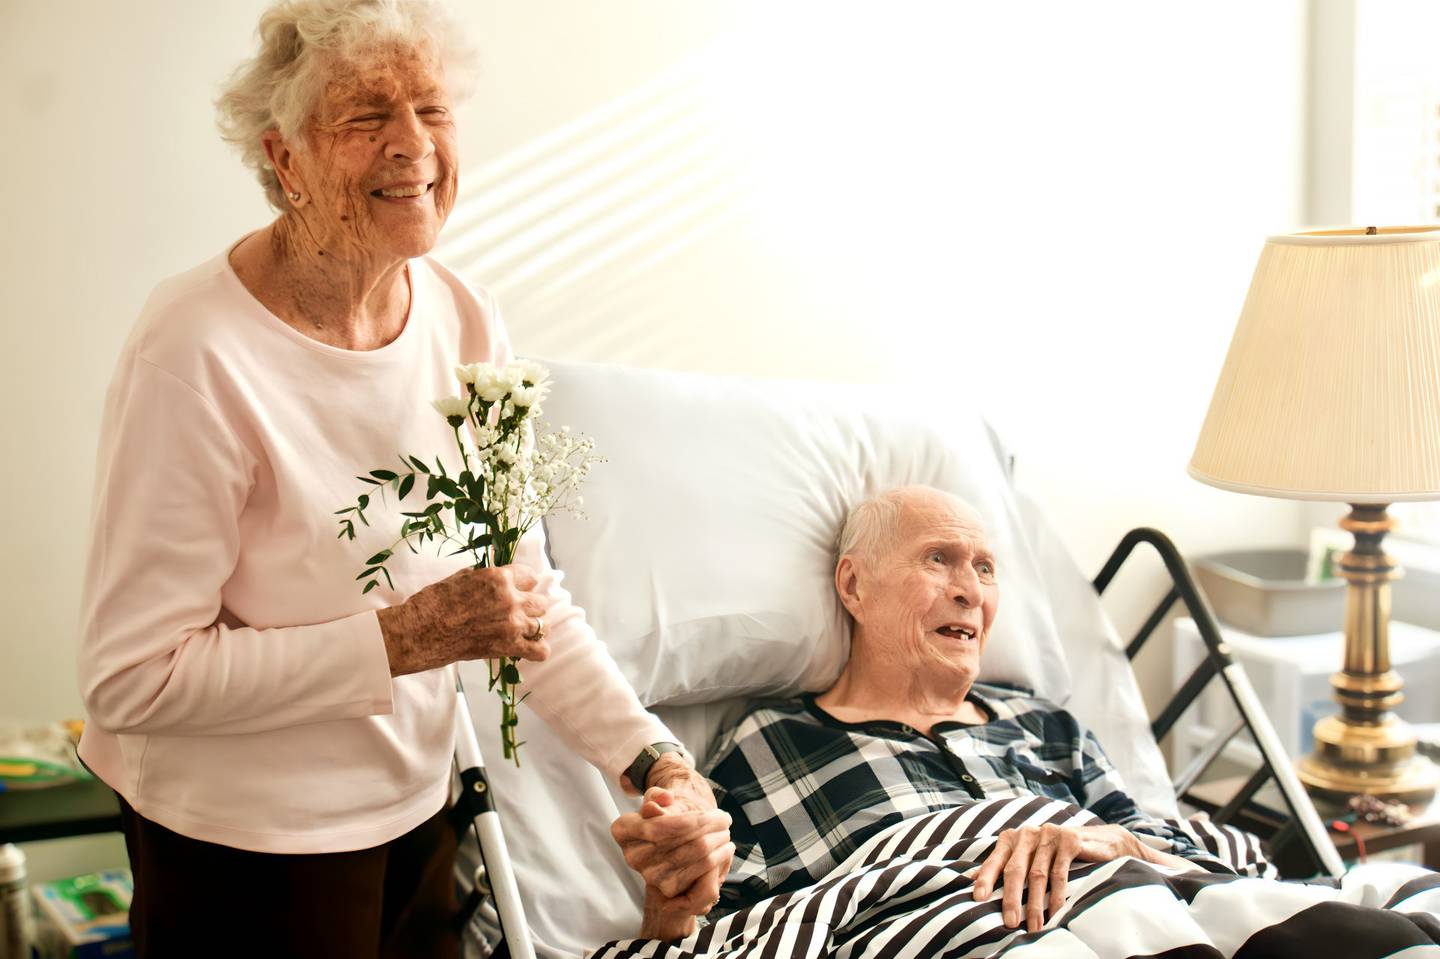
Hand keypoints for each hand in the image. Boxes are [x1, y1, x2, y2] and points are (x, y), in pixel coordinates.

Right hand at [376, 564, 551, 675]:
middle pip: (540, 600)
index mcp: (499, 577)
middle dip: (531, 605)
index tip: (519, 589)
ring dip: (533, 627)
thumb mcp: (460, 577)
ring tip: (523, 631)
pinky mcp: (509, 647)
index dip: (524, 583)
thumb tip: (496, 576)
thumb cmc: (433, 603)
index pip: (531, 575)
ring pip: (543, 624)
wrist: (419, 632)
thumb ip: (485, 577)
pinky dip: (538, 650)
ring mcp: (512, 623)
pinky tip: (529, 648)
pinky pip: (540, 651)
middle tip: (518, 612)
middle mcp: (510, 598)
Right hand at [611, 781, 732, 915]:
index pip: (661, 826)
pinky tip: (725, 850)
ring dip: (717, 843)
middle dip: (709, 829)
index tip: (714, 813)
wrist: (674, 840)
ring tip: (726, 833)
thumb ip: (658, 795)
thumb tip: (664, 799)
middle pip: (681, 840)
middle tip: (726, 820)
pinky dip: (717, 861)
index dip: (692, 820)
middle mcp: (632, 856)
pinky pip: (700, 875)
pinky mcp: (667, 889)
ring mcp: (649, 875)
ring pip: (694, 856)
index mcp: (623, 830)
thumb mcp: (662, 798)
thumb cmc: (670, 813)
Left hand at [970, 823, 1157, 932]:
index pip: (995, 860)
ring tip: (1032, 926)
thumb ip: (1003, 864)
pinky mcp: (1069, 841)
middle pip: (1015, 869)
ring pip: (1037, 875)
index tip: (977, 898)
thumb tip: (971, 878)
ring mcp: (1048, 835)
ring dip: (1034, 904)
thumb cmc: (1056, 854)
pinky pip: (1059, 874)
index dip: (985, 878)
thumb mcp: (1028, 856)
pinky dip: (1056, 896)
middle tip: (1008, 922)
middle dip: (1010, 898)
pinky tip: (1054, 913)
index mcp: (1013, 837)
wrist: (1099, 842)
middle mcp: (1028, 833)